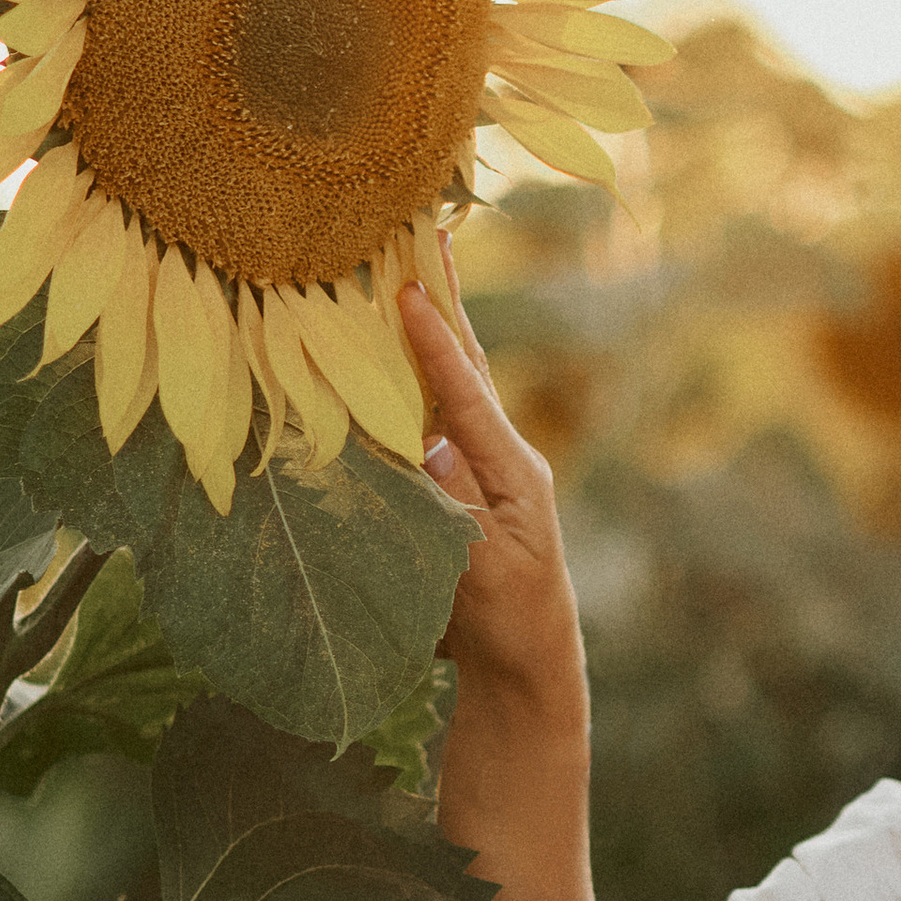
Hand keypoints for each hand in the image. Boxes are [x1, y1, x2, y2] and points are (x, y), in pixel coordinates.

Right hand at [398, 257, 587, 735]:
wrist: (522, 667)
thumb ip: (449, 508)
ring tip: (399, 265)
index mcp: (512, 471)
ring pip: (441, 388)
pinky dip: (404, 378)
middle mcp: (497, 456)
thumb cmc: (507, 623)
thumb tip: (419, 448)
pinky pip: (424, 421)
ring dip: (420, 330)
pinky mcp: (451, 486)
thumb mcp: (480, 569)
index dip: (434, 345)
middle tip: (423, 233)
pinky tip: (378, 346)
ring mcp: (474, 468)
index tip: (408, 292)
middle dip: (442, 305)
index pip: (465, 395)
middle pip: (462, 368)